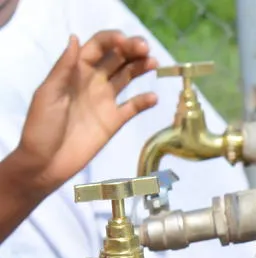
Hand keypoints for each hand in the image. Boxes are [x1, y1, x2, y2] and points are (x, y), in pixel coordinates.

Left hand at [11, 32, 157, 196]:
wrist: (46, 161)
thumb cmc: (42, 126)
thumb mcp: (48, 93)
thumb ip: (64, 68)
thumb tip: (76, 39)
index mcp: (75, 71)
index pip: (97, 48)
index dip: (111, 40)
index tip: (125, 41)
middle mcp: (93, 81)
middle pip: (116, 58)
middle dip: (131, 49)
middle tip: (145, 49)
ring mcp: (105, 100)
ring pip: (127, 77)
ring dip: (140, 67)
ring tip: (153, 63)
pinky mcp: (114, 120)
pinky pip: (133, 106)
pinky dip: (145, 101)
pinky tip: (153, 97)